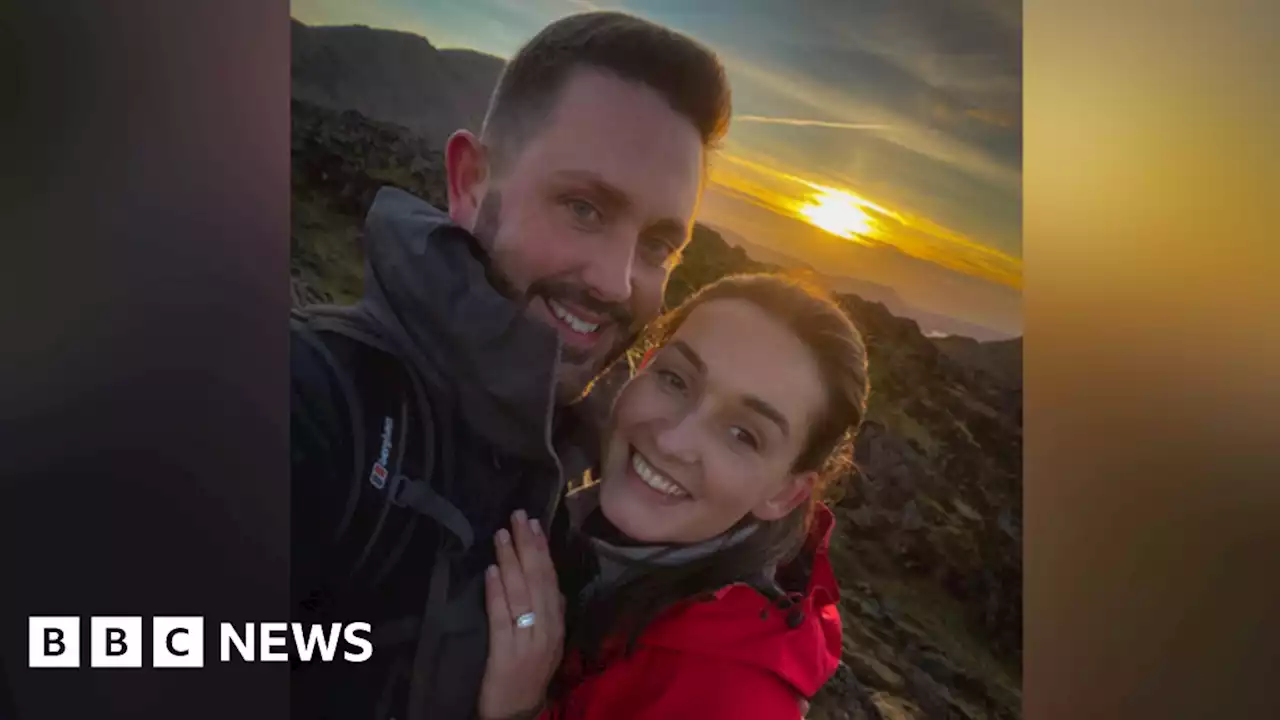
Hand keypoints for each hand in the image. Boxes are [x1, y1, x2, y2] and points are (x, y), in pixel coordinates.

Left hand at [477, 509, 564, 719]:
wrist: (517, 713)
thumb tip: (554, 584)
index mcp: (557, 625)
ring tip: (501, 534)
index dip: (543, 550)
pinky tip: (491, 571)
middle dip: (527, 545)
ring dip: (511, 560)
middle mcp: (547, 629)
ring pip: (521, 593)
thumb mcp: (549, 644)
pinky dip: (497, 592)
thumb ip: (552, 615)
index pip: (551, 580)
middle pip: (538, 580)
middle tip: (517, 516)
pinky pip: (502, 617)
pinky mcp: (507, 654)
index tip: (534, 523)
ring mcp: (528, 642)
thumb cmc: (529, 675)